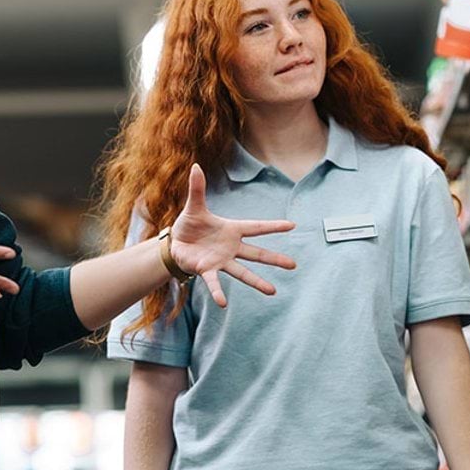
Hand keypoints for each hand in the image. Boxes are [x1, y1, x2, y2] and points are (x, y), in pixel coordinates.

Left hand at [169, 164, 296, 307]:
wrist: (175, 244)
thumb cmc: (189, 225)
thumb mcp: (194, 206)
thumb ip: (197, 188)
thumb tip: (195, 165)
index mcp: (232, 230)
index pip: (256, 227)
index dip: (273, 226)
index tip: (292, 226)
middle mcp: (231, 247)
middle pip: (256, 253)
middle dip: (275, 259)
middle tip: (293, 265)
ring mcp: (221, 260)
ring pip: (242, 272)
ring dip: (256, 282)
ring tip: (272, 291)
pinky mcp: (207, 270)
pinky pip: (214, 282)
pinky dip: (218, 292)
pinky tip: (223, 303)